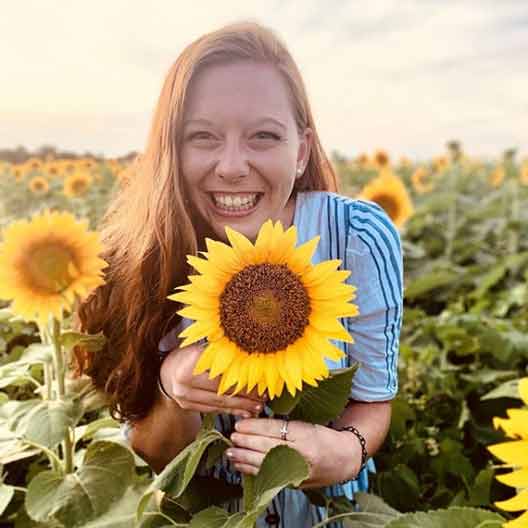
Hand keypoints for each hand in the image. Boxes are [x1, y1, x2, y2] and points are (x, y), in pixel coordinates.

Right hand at [160, 343, 265, 417]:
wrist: (166, 369)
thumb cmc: (189, 354)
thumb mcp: (203, 348)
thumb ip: (221, 355)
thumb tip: (250, 360)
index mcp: (189, 364)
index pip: (221, 376)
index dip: (242, 380)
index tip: (259, 382)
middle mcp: (183, 383)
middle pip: (221, 392)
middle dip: (245, 397)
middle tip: (263, 398)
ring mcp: (184, 397)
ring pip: (218, 404)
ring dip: (240, 407)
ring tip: (257, 407)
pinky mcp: (187, 407)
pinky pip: (213, 410)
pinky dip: (230, 411)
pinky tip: (243, 411)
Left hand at [227, 418, 361, 487]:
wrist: (344, 459)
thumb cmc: (324, 437)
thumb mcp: (307, 424)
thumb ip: (283, 424)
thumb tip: (254, 420)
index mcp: (306, 434)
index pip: (275, 430)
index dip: (255, 427)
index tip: (240, 424)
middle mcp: (302, 454)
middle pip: (268, 447)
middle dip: (247, 442)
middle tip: (232, 436)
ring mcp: (298, 471)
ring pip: (266, 464)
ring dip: (245, 458)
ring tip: (231, 452)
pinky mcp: (294, 483)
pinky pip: (269, 476)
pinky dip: (252, 471)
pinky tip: (241, 465)